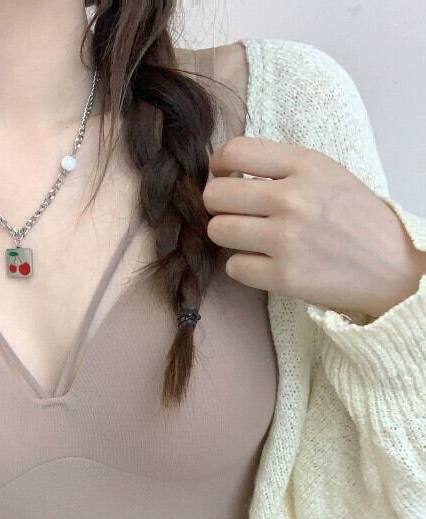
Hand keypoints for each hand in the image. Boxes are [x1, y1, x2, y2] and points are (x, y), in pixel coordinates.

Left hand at [203, 136, 425, 318]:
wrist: (394, 266)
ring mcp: (287, 239)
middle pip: (215, 195)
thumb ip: (280, 169)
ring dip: (228, 237)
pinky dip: (243, 267)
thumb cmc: (354, 219)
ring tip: (251, 239)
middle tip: (235, 213)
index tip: (224, 177)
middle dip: (218, 205)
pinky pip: (233, 267)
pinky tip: (264, 263)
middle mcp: (293, 198)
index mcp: (305, 165)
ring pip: (217, 231)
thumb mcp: (326, 175)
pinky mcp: (284, 276)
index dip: (218, 166)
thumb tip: (225, 172)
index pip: (234, 151)